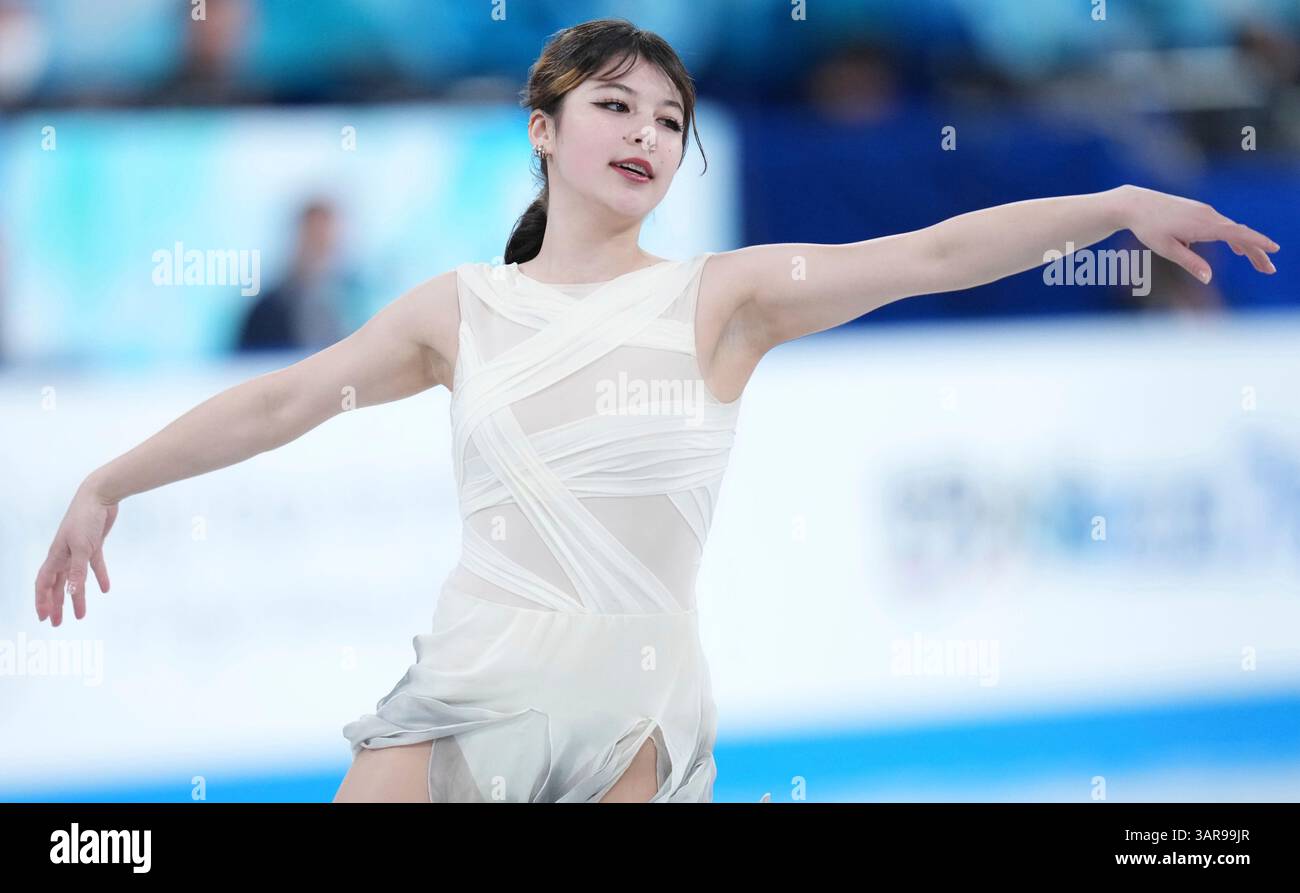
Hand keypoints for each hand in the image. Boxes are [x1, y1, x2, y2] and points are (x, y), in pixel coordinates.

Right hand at [35, 478, 118, 625]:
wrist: (100, 496)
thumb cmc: (86, 519)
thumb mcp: (82, 547)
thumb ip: (77, 570)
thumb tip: (71, 592)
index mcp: (56, 556)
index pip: (44, 583)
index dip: (43, 601)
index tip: (44, 618)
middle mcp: (64, 555)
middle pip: (57, 585)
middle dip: (56, 604)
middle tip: (57, 623)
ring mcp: (78, 550)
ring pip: (75, 579)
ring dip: (76, 596)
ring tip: (80, 615)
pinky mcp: (94, 545)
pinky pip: (95, 565)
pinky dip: (100, 577)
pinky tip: (105, 589)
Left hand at [1119, 184, 1278, 283]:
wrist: (1135, 204)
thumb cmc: (1148, 228)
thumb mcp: (1166, 249)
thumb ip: (1189, 263)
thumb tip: (1208, 278)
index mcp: (1204, 225)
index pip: (1238, 234)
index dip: (1258, 242)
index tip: (1274, 249)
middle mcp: (1209, 216)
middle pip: (1240, 234)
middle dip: (1257, 252)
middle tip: (1269, 269)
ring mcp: (1205, 212)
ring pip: (1232, 230)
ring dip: (1246, 246)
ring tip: (1258, 263)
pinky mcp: (1198, 211)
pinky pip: (1221, 226)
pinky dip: (1232, 237)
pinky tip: (1236, 249)